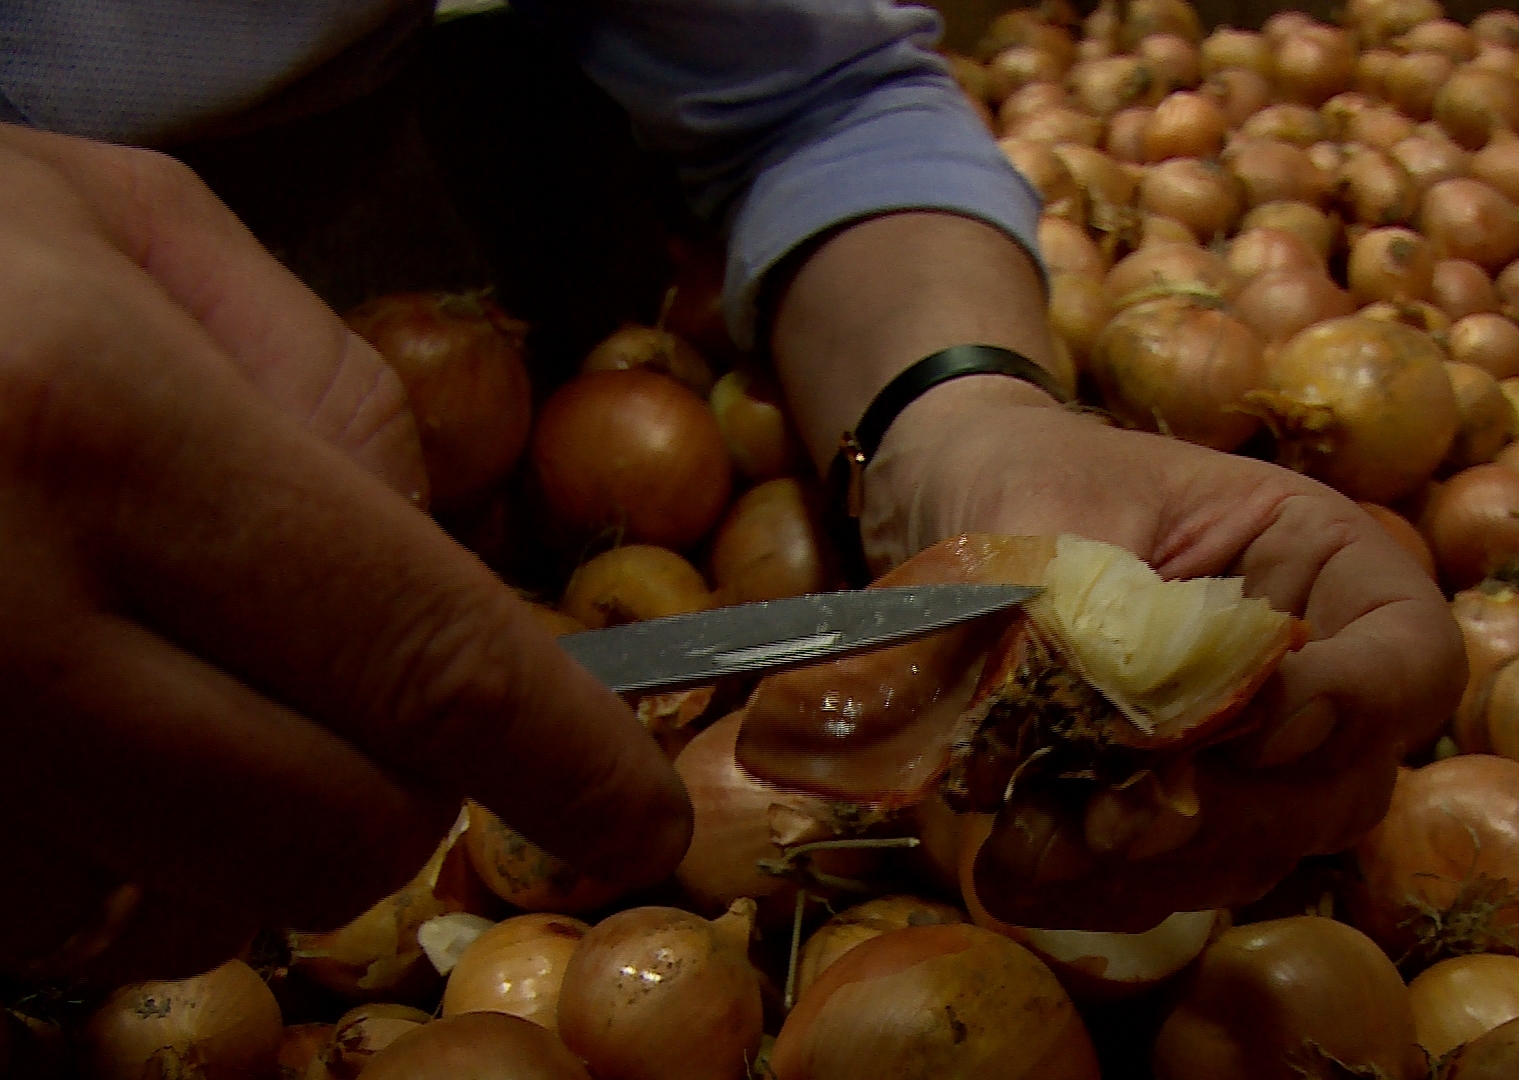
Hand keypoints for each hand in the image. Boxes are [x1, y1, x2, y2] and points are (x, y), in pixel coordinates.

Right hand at [0, 126, 689, 981]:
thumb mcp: (130, 233)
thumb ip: (331, 395)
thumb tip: (457, 582)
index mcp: (97, 430)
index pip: (420, 656)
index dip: (565, 756)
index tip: (639, 812)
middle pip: (325, 828)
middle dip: (405, 793)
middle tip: (388, 714)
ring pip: (180, 901)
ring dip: (240, 823)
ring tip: (180, 676)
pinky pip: (43, 911)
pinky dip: (105, 845)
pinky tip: (68, 722)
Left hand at [859, 379, 1465, 930]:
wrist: (976, 507)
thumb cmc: (1041, 478)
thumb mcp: (1060, 510)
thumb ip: (1086, 606)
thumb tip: (1083, 722)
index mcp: (1326, 560)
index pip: (1412, 656)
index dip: (1355, 707)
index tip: (1250, 727)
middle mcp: (1321, 670)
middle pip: (1342, 784)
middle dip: (1227, 814)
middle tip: (1113, 822)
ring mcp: (1263, 755)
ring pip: (1261, 848)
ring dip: (1153, 869)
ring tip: (1030, 851)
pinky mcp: (1192, 811)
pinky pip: (1180, 878)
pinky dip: (1104, 890)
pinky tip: (1016, 873)